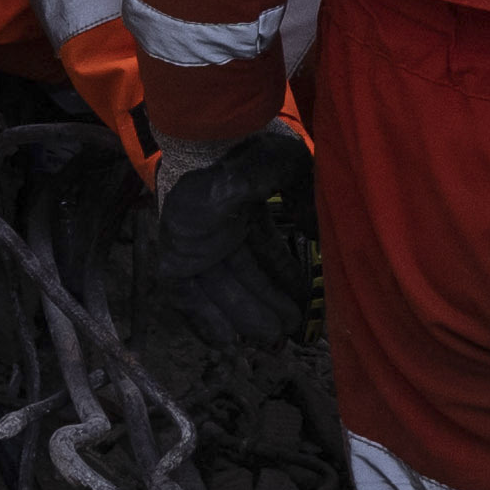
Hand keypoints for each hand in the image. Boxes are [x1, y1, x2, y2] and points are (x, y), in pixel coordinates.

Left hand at [136, 130, 318, 348]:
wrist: (206, 148)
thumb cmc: (249, 155)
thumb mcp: (290, 170)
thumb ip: (306, 199)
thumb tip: (316, 231)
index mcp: (243, 212)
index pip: (264, 253)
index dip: (283, 279)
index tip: (301, 301)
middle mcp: (218, 232)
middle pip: (244, 278)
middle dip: (266, 305)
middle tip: (289, 329)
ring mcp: (194, 246)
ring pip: (220, 292)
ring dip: (243, 317)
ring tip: (268, 339)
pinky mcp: (173, 258)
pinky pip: (185, 297)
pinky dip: (203, 320)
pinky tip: (224, 341)